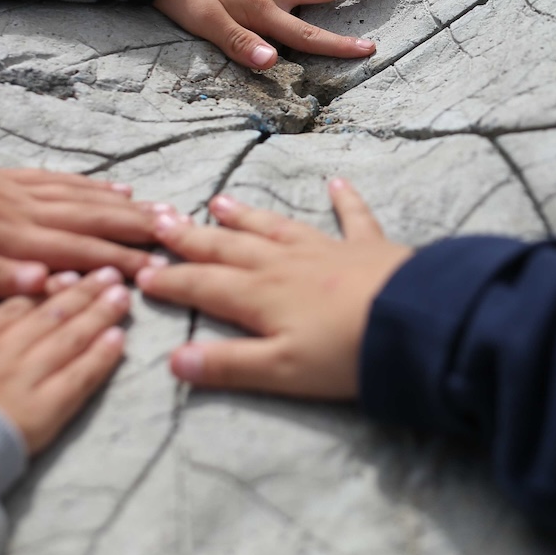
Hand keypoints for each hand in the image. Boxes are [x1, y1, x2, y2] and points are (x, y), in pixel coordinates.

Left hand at [0, 144, 167, 297]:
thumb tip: (46, 283)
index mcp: (10, 236)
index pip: (78, 251)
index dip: (120, 261)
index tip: (159, 270)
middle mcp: (23, 210)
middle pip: (92, 219)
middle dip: (137, 230)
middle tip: (179, 237)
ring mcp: (17, 190)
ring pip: (83, 198)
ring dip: (124, 207)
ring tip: (160, 213)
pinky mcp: (5, 178)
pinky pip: (60, 180)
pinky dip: (92, 185)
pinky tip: (112, 187)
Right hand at [0, 269, 129, 452]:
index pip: (12, 311)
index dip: (41, 294)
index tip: (64, 277)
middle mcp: (0, 355)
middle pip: (49, 317)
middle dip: (81, 295)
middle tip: (108, 274)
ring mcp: (23, 382)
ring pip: (69, 340)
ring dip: (98, 317)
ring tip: (121, 296)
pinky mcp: (41, 414)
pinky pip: (77, 380)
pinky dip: (100, 359)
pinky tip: (119, 339)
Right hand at [135, 179, 411, 397]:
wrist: (415, 322)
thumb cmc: (346, 354)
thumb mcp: (280, 371)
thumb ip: (227, 366)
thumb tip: (173, 361)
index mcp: (260, 296)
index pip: (203, 286)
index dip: (171, 281)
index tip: (140, 274)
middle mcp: (285, 265)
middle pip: (231, 249)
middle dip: (194, 238)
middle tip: (162, 221)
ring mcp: (327, 250)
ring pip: (276, 227)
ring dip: (246, 216)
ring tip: (219, 201)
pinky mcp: (369, 247)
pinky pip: (352, 218)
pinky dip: (344, 200)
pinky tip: (337, 183)